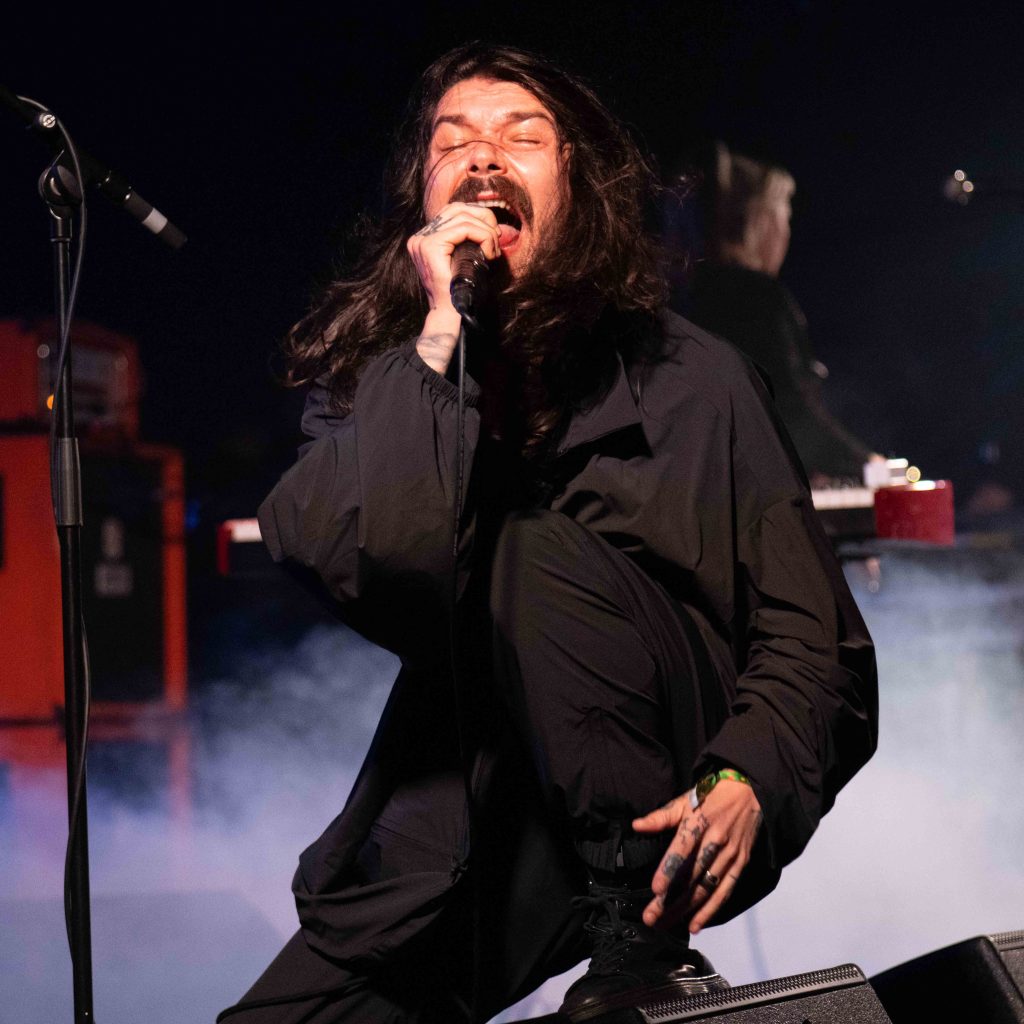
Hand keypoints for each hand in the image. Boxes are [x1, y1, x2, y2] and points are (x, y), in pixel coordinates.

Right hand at [407, 202, 501, 314]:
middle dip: (483, 219)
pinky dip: (482, 236)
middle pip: (457, 208)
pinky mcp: (430, 245)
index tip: (494, 237)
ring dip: (486, 231)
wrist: (451, 314)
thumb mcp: (464, 259)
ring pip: (463, 217)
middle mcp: (420, 237)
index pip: (453, 212)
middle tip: (497, 239)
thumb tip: (490, 222)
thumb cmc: (462, 290)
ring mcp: (422, 240)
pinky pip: (464, 228)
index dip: (477, 217)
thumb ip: (468, 239)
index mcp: (425, 239)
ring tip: (493, 250)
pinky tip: (488, 253)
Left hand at [632, 779, 761, 933]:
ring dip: (686, 910)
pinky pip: (725, 891)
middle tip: (651, 918)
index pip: (682, 849)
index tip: (656, 889)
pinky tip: (695, 925)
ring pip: (706, 888)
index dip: (669, 870)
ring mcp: (730, 854)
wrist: (750, 793)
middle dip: (670, 900)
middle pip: (691, 876)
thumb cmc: (710, 797)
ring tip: (666, 924)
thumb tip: (636, 826)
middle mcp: (716, 841)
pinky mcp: (740, 864)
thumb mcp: (685, 801)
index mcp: (700, 822)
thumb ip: (661, 817)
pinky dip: (710, 910)